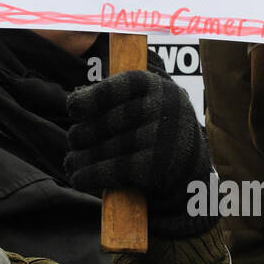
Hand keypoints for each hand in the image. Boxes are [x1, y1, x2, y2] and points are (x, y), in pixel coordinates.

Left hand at [65, 71, 214, 236]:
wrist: (192, 174)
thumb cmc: (158, 133)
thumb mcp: (146, 105)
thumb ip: (115, 98)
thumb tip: (75, 101)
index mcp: (157, 86)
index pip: (117, 87)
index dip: (91, 98)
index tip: (73, 108)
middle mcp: (162, 107)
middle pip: (107, 121)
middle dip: (83, 133)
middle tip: (74, 140)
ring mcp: (160, 137)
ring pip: (105, 147)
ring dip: (80, 158)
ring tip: (71, 162)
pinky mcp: (155, 166)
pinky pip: (112, 169)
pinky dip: (90, 175)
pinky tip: (78, 178)